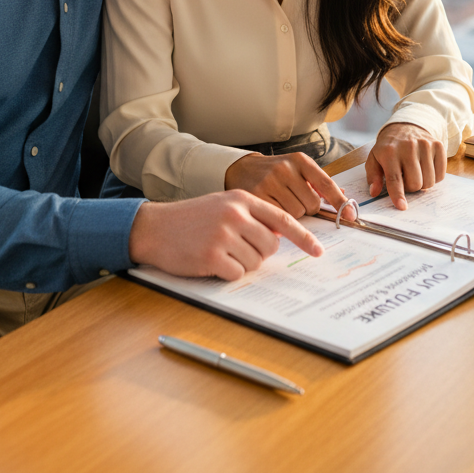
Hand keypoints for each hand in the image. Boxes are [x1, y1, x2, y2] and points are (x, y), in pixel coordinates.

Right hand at [128, 189, 323, 280]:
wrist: (155, 227)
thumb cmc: (191, 218)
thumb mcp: (223, 205)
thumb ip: (251, 214)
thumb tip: (281, 233)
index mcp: (241, 199)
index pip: (283, 218)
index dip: (303, 237)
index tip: (318, 251)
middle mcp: (235, 214)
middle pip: (271, 245)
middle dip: (259, 252)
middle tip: (236, 248)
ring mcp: (224, 235)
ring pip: (255, 262)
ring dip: (241, 263)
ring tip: (219, 251)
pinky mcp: (212, 257)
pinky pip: (237, 274)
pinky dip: (227, 273)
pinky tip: (211, 261)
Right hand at [225, 152, 356, 220]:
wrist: (241, 169)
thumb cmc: (274, 172)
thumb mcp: (296, 168)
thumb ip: (318, 182)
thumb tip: (344, 195)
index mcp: (299, 160)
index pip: (326, 184)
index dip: (340, 202)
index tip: (351, 216)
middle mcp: (285, 168)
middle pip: (311, 204)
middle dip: (307, 208)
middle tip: (293, 201)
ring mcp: (269, 182)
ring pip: (296, 214)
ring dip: (292, 216)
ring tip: (280, 204)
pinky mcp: (255, 196)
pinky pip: (278, 219)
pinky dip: (278, 221)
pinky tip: (271, 211)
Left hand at [366, 123, 445, 209]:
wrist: (405, 127)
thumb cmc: (388, 148)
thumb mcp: (374, 158)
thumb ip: (373, 176)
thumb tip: (374, 192)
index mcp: (389, 151)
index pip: (394, 178)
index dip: (398, 194)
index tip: (401, 206)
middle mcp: (408, 147)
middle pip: (415, 183)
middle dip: (410, 188)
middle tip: (405, 178)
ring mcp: (425, 145)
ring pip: (429, 181)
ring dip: (422, 183)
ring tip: (414, 172)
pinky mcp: (438, 146)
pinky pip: (440, 175)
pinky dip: (433, 177)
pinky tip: (425, 168)